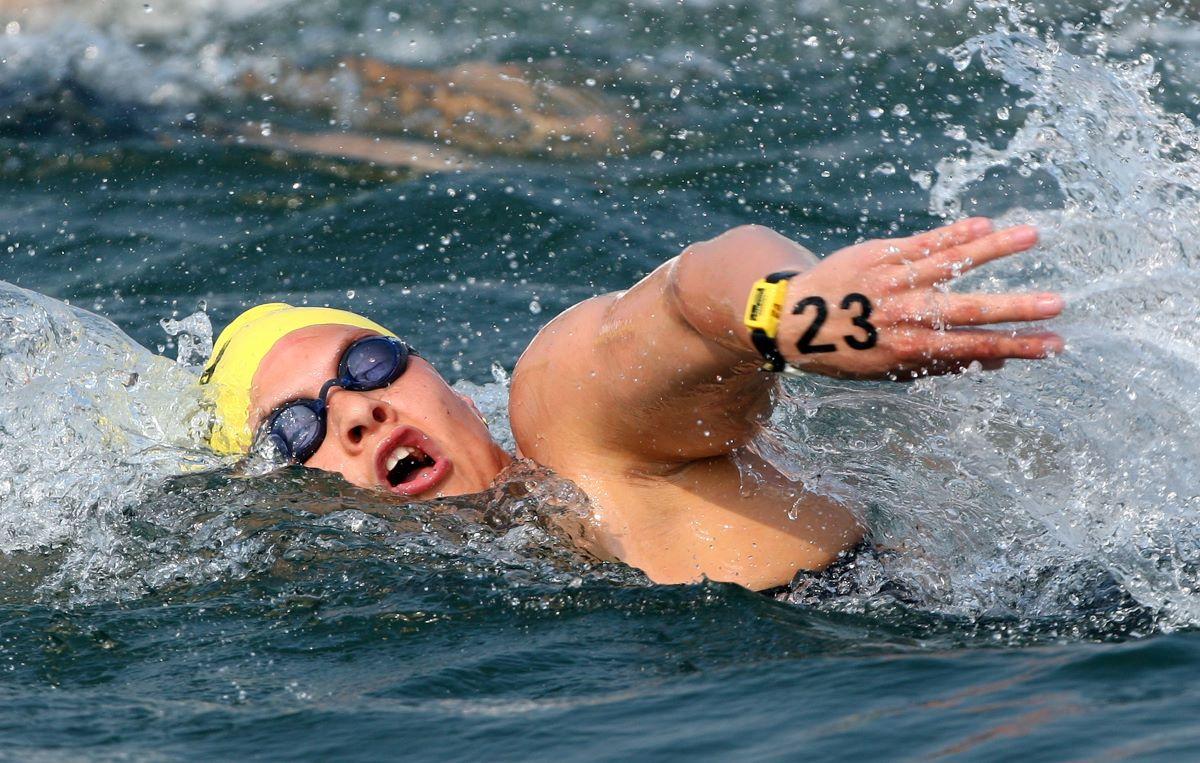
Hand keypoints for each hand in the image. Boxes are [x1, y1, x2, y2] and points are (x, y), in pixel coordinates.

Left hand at [776, 218, 1063, 378]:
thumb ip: (939, 366)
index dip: (1017, 347)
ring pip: (951, 262)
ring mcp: (895, 281)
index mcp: (912, 349)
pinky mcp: (881, 254)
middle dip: (1016, 308)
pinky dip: (954, 232)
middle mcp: (907, 315)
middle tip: (1057, 303)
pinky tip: (985, 222)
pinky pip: (923, 241)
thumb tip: (993, 363)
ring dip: (994, 249)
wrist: (793, 320)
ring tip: (1031, 235)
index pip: (975, 349)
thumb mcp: (887, 371)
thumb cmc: (845, 351)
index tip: (1055, 345)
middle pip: (970, 310)